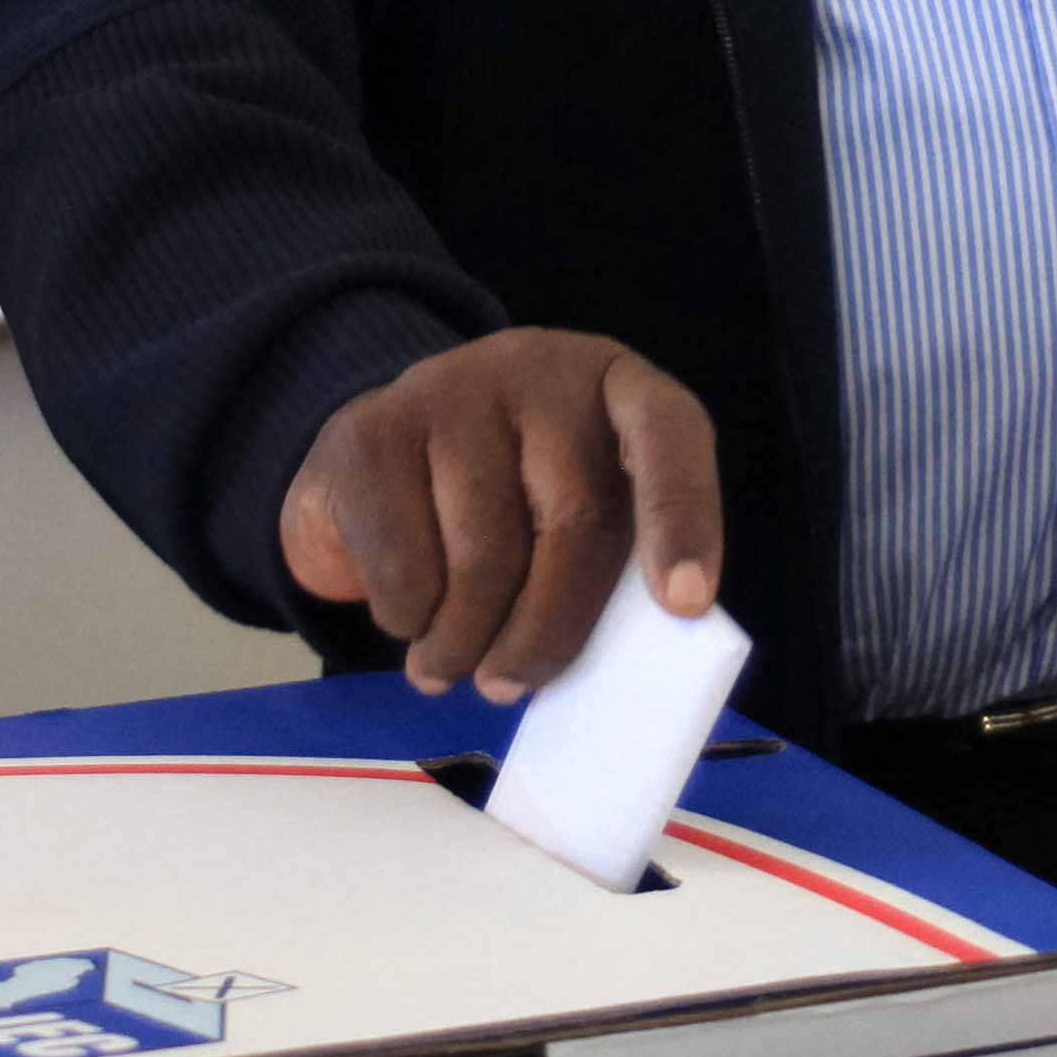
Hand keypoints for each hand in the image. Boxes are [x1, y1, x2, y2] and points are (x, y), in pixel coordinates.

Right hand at [278, 329, 721, 702]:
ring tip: (450, 664)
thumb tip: (624, 669)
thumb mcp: (575, 507)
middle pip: (575, 517)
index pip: (670, 433)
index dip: (683, 518)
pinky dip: (409, 620)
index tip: (685, 604)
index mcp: (618, 387)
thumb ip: (611, 560)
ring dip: (466, 642)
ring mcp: (452, 389)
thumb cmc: (509, 498)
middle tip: (510, 686)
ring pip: (485, 553)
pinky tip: (409, 618)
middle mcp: (541, 370)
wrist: (382, 452)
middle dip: (550, 629)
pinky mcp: (371, 429)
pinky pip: (403, 564)